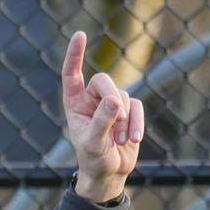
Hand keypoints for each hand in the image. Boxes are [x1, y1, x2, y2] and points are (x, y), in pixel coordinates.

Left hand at [61, 32, 143, 202]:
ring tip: (120, 141)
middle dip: (112, 98)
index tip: (80, 35)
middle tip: (117, 118)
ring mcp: (111, 104)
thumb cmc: (94, 159)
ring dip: (124, 121)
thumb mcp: (94, 143)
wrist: (109, 175)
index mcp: (74, 103)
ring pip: (123, 97)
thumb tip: (116, 100)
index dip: (75, 54)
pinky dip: (137, 123)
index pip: (72, 74)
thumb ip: (102, 121)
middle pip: (104, 81)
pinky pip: (137, 107)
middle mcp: (91, 99)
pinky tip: (133, 140)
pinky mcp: (129, 111)